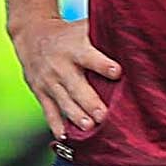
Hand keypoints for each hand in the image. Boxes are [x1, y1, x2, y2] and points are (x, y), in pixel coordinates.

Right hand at [11, 14, 120, 136]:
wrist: (31, 35)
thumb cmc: (67, 34)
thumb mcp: (82, 28)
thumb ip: (104, 33)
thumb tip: (134, 34)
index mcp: (75, 48)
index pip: (90, 57)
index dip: (103, 65)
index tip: (116, 72)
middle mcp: (61, 66)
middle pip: (76, 86)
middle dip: (90, 102)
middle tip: (103, 115)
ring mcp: (49, 81)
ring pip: (64, 101)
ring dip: (76, 116)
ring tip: (89, 128)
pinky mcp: (41, 92)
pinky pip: (49, 111)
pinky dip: (56, 125)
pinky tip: (65, 137)